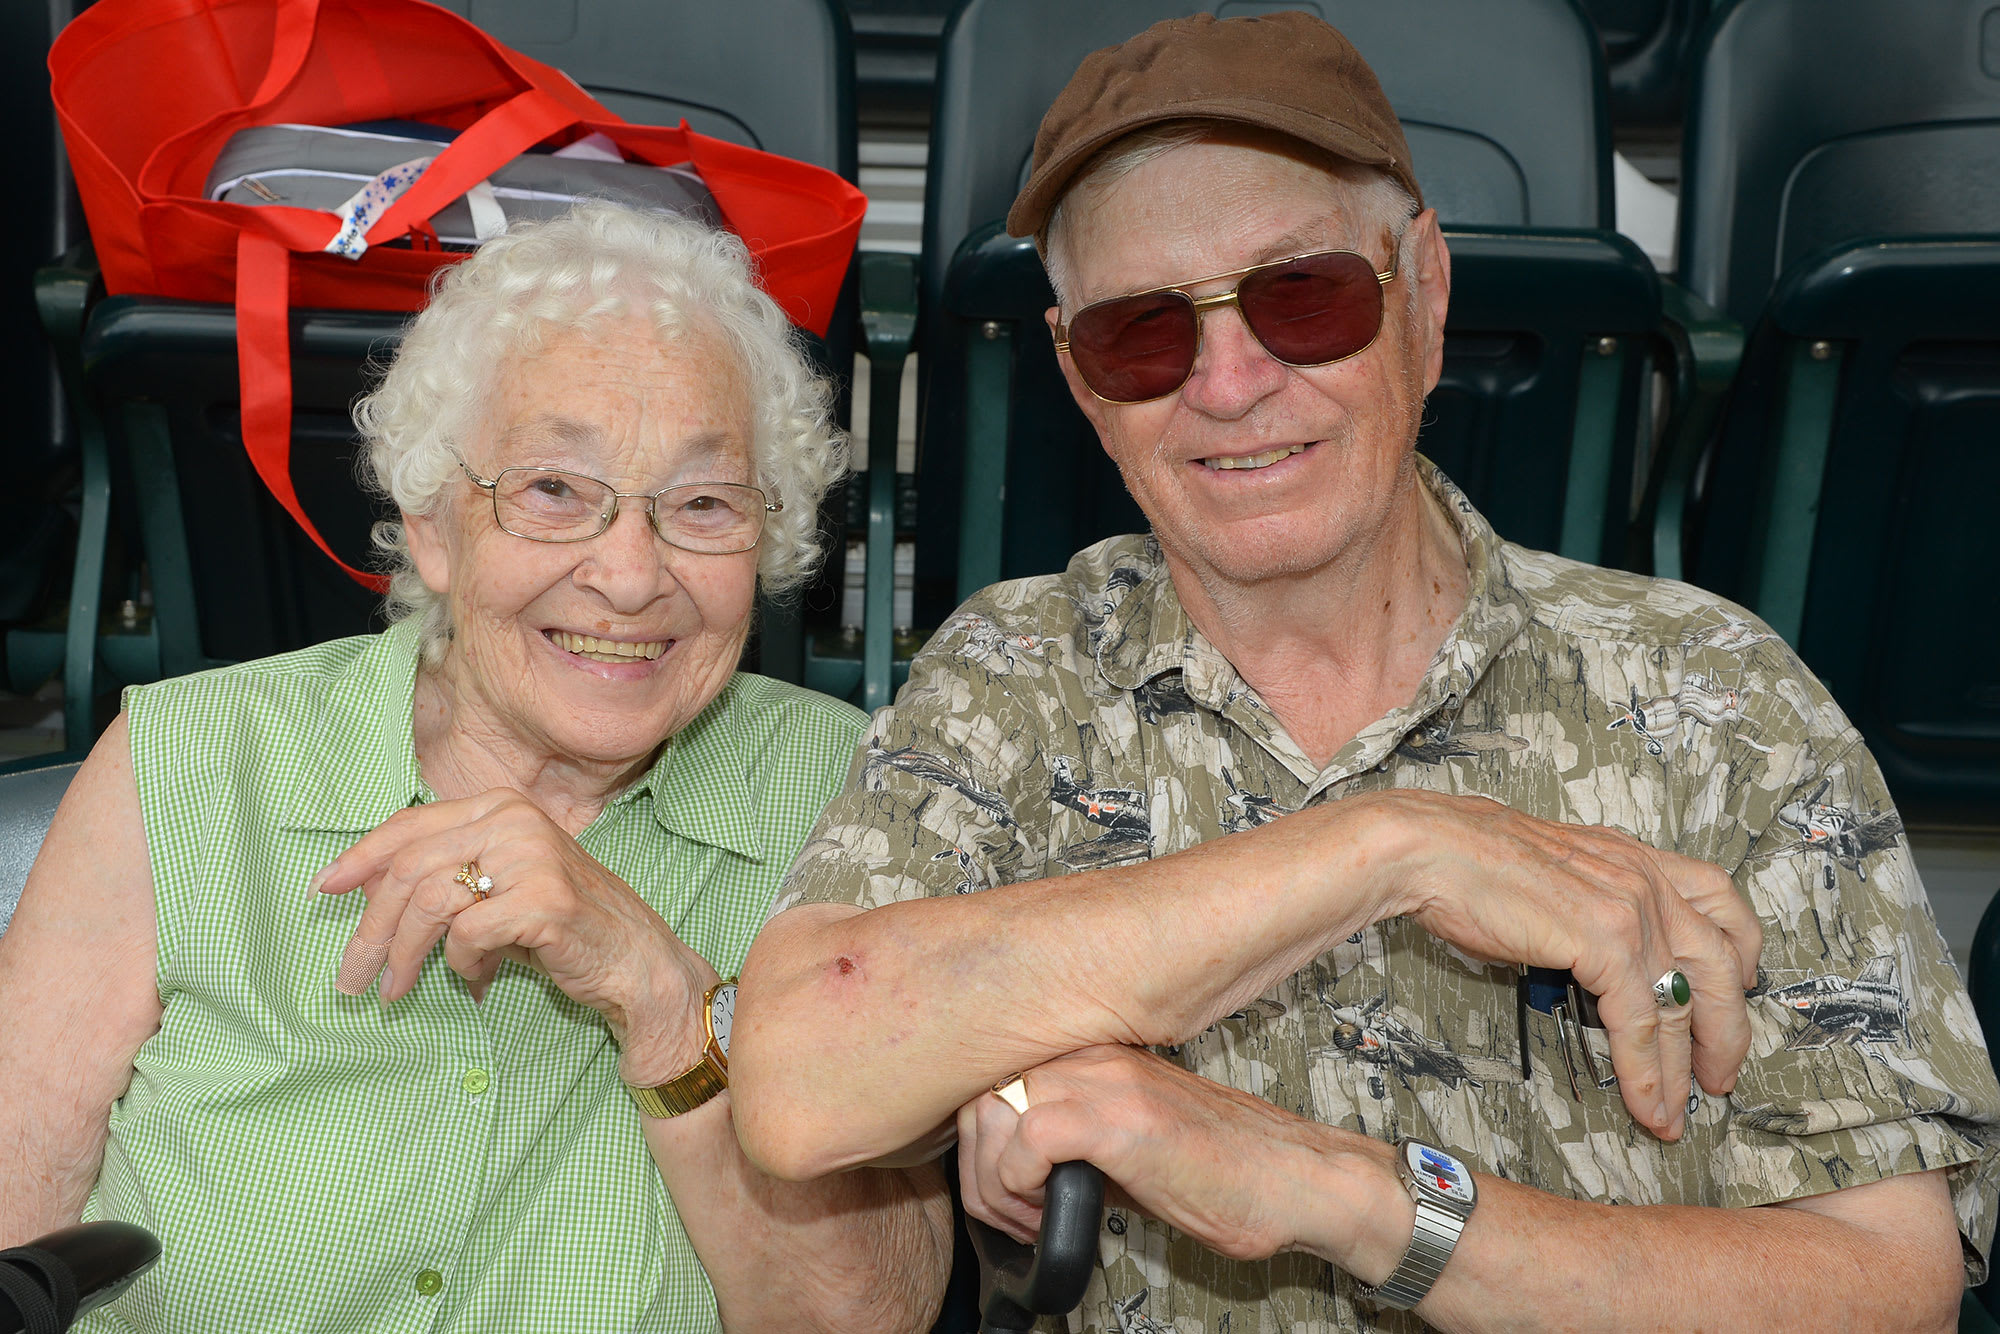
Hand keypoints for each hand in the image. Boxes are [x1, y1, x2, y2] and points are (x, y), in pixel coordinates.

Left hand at [313, 790, 715, 1083]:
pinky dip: (461, 966)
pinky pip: (467, 936)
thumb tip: (362, 890)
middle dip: (370, 928)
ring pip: (429, 902)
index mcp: (501, 807)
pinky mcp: (545, 901)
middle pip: (409, 869)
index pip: (411, 824)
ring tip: (392, 992)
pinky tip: (475, 981)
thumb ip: (445, 877)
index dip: (361, 857)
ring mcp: (532, 857)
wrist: (636, 962)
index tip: (325, 890)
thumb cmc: (561, 929)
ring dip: (401, 956)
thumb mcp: (498, 888)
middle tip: (350, 975)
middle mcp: (515, 820)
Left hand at [956, 1045, 1336, 1263]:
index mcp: (1096, 1056)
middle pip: (976, 1096)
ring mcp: (1108, 1081)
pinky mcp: (1122, 1120)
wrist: (1299, 1183)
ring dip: (996, 1184)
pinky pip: (1028, 1138)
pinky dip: (1021, 1186)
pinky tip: (1051, 1213)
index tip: (1006, 1195)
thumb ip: (1074, 1137)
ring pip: (991, 1114)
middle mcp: (1096, 1056)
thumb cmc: (1230, 1173)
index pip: (991, 1077)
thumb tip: (1013, 1165)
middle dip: (978, 1170)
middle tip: (1012, 1216)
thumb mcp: (1132, 1144)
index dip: (981, 1145)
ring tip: (1033, 1221)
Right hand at [1367, 790, 1761, 1139]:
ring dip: (1686, 1067)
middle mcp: (1645, 879)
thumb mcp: (1555, 874)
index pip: (1719, 898)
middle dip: (1729, 1028)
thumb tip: (1590, 960)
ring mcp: (1632, 909)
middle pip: (1721, 962)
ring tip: (1681, 1109)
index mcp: (1634, 857)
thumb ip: (1589, 907)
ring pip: (1684, 1003)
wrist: (1432, 849)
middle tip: (1720, 1072)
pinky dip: (1645, 1071)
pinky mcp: (1606, 942)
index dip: (1741, 950)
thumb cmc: (1471, 862)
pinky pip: (1640, 1023)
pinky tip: (1644, 1101)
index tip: (1741, 986)